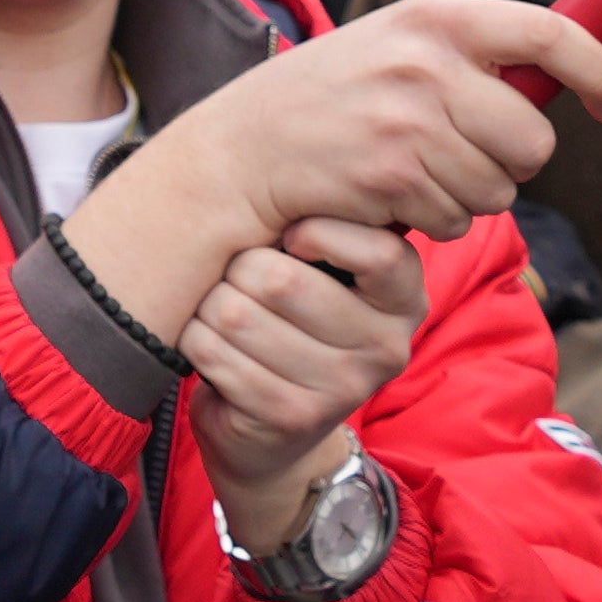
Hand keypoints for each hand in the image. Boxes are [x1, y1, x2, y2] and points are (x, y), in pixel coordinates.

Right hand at [70, 0, 601, 332]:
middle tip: (461, 158)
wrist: (237, 154)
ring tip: (408, 174)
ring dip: (466, 197)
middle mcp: (427, 61)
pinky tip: (385, 199)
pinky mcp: (393, 176)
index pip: (549, 31)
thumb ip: (461, 57)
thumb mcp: (389, 50)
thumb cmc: (322, 105)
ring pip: (500, 188)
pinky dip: (430, 222)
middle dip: (511, 163)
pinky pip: (456, 218)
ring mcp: (411, 120)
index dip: (596, 70)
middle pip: (534, 138)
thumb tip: (557, 82)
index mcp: (433, 17)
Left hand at [187, 231, 423, 548]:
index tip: (287, 239)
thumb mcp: (324, 272)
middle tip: (237, 281)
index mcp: (404, 298)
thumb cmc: (292, 325)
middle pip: (280, 278)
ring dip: (210, 308)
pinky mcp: (292, 417)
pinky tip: (209, 347)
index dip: (313, 231)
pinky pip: (215, 353)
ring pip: (237, 314)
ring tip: (220, 314)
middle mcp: (386, 346)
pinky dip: (196, 341)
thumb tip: (282, 165)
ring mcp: (342, 388)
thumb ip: (322, 225)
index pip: (375, 250)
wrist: (272, 436)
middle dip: (237, 270)